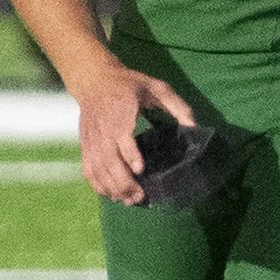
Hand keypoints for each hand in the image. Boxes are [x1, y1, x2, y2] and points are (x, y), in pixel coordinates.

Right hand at [72, 58, 196, 204]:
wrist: (94, 79)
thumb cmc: (129, 84)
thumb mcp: (156, 87)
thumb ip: (177, 106)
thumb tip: (194, 128)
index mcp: (121, 112)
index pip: (122, 137)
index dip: (130, 155)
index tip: (141, 170)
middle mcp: (103, 128)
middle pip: (108, 160)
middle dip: (123, 182)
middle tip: (140, 196)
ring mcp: (92, 139)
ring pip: (97, 168)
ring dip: (111, 188)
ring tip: (129, 200)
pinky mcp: (85, 145)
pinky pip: (88, 169)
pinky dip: (97, 185)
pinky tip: (110, 195)